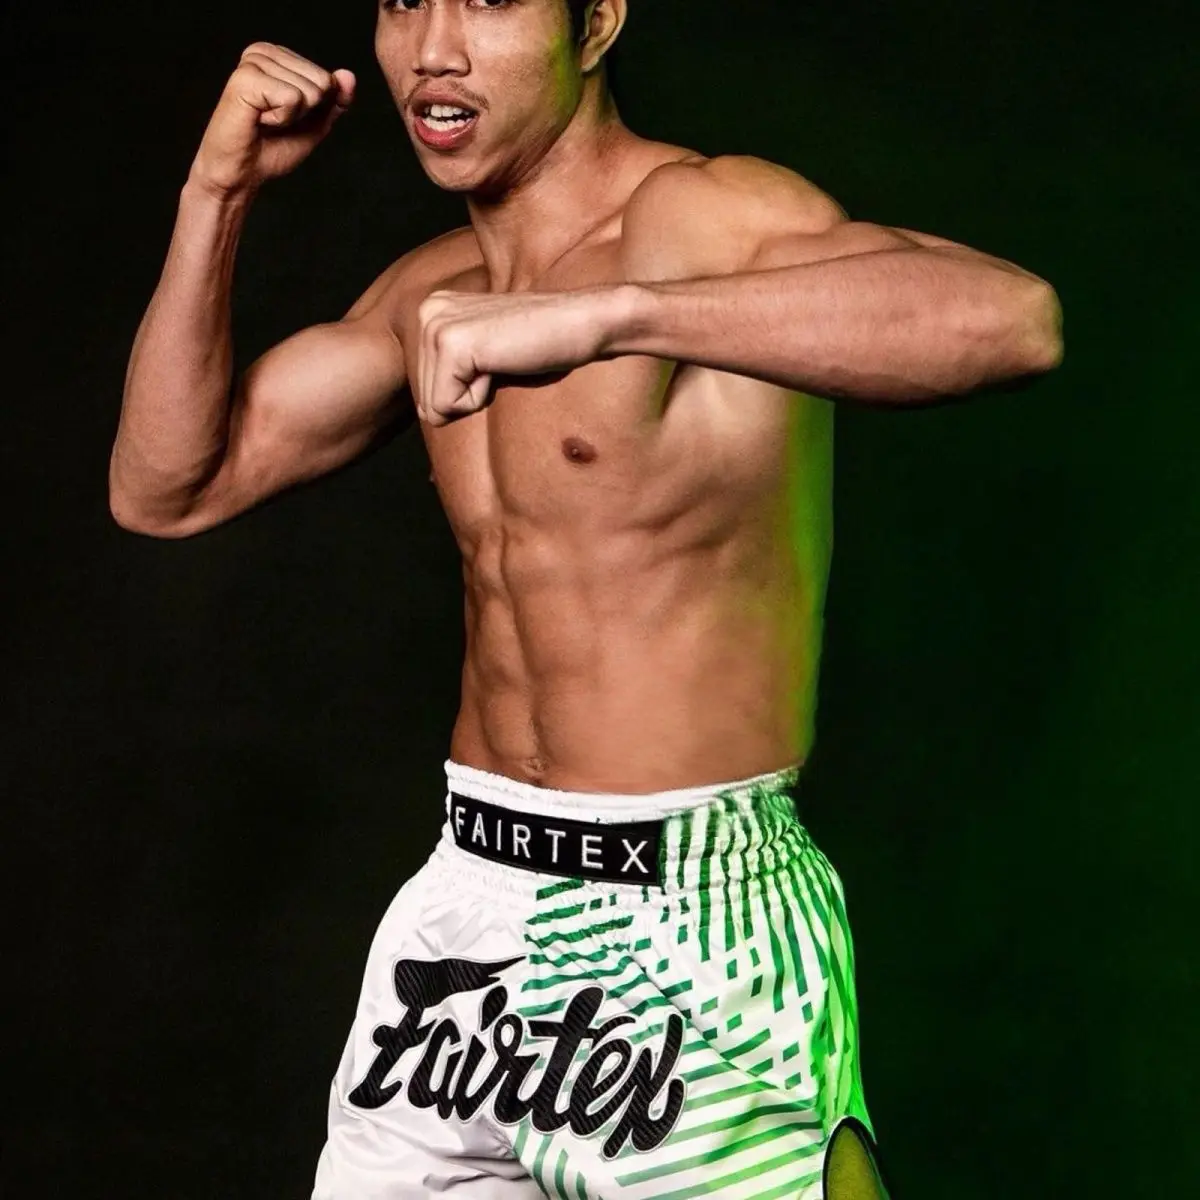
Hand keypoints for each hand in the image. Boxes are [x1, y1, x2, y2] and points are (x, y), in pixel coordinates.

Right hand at [190, 43, 354, 197]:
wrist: (243, 173)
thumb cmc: (272, 148)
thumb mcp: (314, 123)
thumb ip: (335, 101)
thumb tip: (348, 75)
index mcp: (278, 56)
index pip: (327, 78)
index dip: (314, 109)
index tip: (285, 117)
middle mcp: (263, 52)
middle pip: (322, 82)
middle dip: (305, 112)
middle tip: (274, 121)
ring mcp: (253, 62)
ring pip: (310, 91)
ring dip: (291, 117)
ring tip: (264, 121)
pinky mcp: (245, 78)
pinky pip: (292, 99)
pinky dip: (281, 119)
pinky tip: (258, 120)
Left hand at [415, 287, 632, 425]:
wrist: (582, 322)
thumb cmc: (543, 344)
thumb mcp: (484, 356)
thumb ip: (452, 374)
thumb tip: (426, 426)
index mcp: (432, 311)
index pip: (425, 390)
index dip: (466, 391)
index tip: (497, 360)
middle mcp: (426, 311)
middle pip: (425, 400)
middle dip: (467, 396)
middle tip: (502, 362)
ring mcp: (435, 325)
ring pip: (434, 406)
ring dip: (475, 396)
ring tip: (502, 361)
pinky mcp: (451, 344)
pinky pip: (448, 405)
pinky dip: (479, 397)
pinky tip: (502, 364)